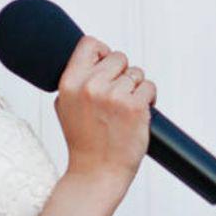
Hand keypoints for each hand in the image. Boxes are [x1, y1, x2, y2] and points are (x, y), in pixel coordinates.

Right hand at [53, 36, 156, 183]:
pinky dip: (149, 99)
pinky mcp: (135, 106)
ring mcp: (114, 96)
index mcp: (69, 83)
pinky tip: (138, 114)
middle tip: (116, 98)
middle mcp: (91, 86)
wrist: (97, 172)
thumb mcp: (65, 106)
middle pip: (119, 57)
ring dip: (136, 89)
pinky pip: (149, 87)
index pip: (89, 43)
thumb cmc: (84, 141)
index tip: (106, 68)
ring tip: (124, 110)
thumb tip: (95, 57)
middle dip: (122, 74)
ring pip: (136, 73)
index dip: (102, 52)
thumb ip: (77, 80)